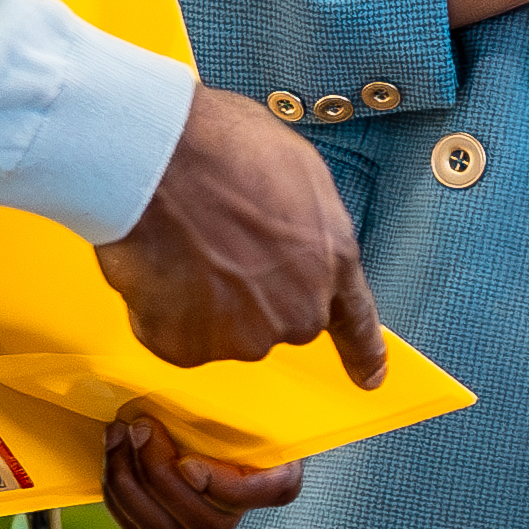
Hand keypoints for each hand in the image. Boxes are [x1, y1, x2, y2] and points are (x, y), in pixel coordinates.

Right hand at [93, 83, 389, 381]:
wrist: (162, 160)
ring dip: (200, 301)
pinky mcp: (189, 347)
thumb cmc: (226, 149)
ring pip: (221, 331)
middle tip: (215, 242)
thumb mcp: (299, 174)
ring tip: (183, 245)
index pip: (355, 320)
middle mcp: (298, 310)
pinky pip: (171, 335)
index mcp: (333, 261)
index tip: (370, 378)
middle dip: (249, 293)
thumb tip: (288, 239)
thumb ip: (304, 227)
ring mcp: (244, 335)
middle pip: (276, 320)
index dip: (362, 352)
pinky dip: (158, 309)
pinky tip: (158, 266)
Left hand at [96, 403, 305, 528]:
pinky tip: (114, 449)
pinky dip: (116, 494)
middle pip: (209, 525)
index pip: (271, 496)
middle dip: (162, 476)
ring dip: (131, 484)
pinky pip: (136, 527)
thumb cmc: (223, 392)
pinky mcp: (162, 519)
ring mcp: (197, 517)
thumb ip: (258, 383)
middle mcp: (238, 506)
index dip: (225, 487)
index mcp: (276, 473)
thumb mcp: (245, 387)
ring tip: (119, 434)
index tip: (188, 463)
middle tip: (142, 428)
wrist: (185, 401)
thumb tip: (268, 351)